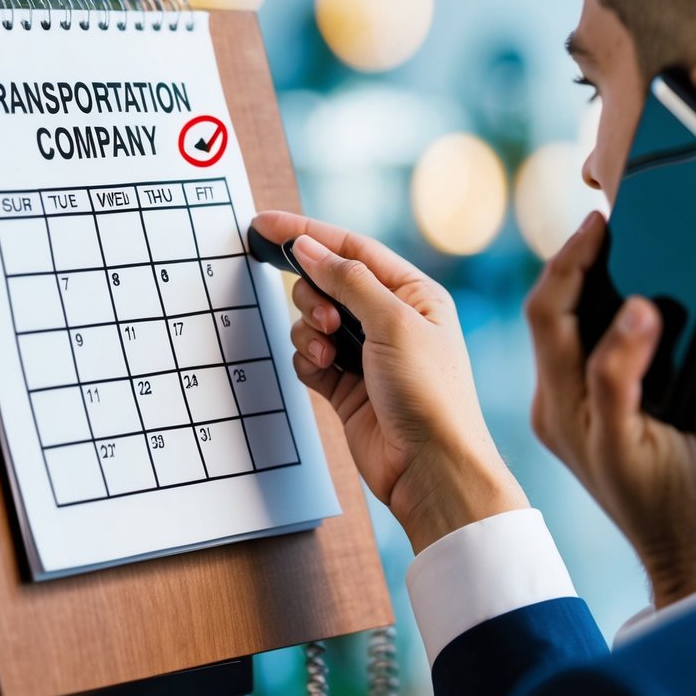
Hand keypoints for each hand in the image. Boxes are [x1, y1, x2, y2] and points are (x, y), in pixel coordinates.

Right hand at [251, 211, 527, 552]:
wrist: (430, 469)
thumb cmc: (430, 394)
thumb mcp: (394, 323)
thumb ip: (347, 280)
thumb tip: (307, 246)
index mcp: (412, 293)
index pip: (352, 249)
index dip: (308, 234)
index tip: (265, 225)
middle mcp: (389, 318)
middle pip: (327, 282)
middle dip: (314, 295)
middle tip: (326, 321)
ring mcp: (365, 353)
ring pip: (313, 320)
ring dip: (309, 331)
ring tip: (328, 352)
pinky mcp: (345, 385)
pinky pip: (309, 356)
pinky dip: (308, 359)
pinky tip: (323, 372)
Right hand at [526, 210, 695, 607]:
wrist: (687, 554)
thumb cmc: (676, 477)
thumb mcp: (645, 409)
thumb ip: (632, 363)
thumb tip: (646, 296)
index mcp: (559, 399)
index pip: (546, 317)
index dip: (563, 265)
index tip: (593, 225)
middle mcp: (555, 410)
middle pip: (542, 315)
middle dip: (566, 257)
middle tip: (597, 219)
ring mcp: (577, 429)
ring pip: (559, 338)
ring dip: (580, 278)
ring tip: (603, 237)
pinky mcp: (611, 447)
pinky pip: (607, 383)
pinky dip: (625, 342)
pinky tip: (643, 310)